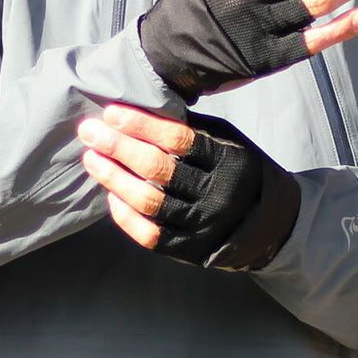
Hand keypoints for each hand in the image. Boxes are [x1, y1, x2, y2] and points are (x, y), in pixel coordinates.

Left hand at [78, 104, 300, 269]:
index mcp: (228, 160)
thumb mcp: (227, 141)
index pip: (178, 139)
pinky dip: (125, 215)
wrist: (268, 222)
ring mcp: (203, 226)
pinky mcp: (190, 250)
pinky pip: (150, 235)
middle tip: (89, 131)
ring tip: (91, 158)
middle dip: (118, 147)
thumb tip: (143, 107)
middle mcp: (217, 195)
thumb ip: (193, 128)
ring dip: (114, 178)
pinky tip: (110, 194)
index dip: (142, 125)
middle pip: (158, 169)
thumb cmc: (239, 169)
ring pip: (149, 202)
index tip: (112, 112)